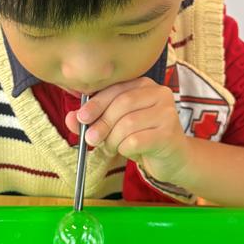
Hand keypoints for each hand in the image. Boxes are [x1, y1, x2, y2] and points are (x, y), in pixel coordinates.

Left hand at [65, 76, 189, 185]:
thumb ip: (93, 120)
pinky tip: (128, 151)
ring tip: (112, 147)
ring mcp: (167, 112)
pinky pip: (136, 141)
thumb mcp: (115, 126)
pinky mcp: (169, 134)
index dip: (96, 103)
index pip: (116, 89)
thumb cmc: (142, 138)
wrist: (173, 159)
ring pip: (128, 124)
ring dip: (113, 139)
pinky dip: (125, 149)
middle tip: (91, 139)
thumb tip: (71, 118)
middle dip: (102, 123)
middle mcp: (159, 93)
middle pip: (122, 104)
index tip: (81, 117)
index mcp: (144, 85)